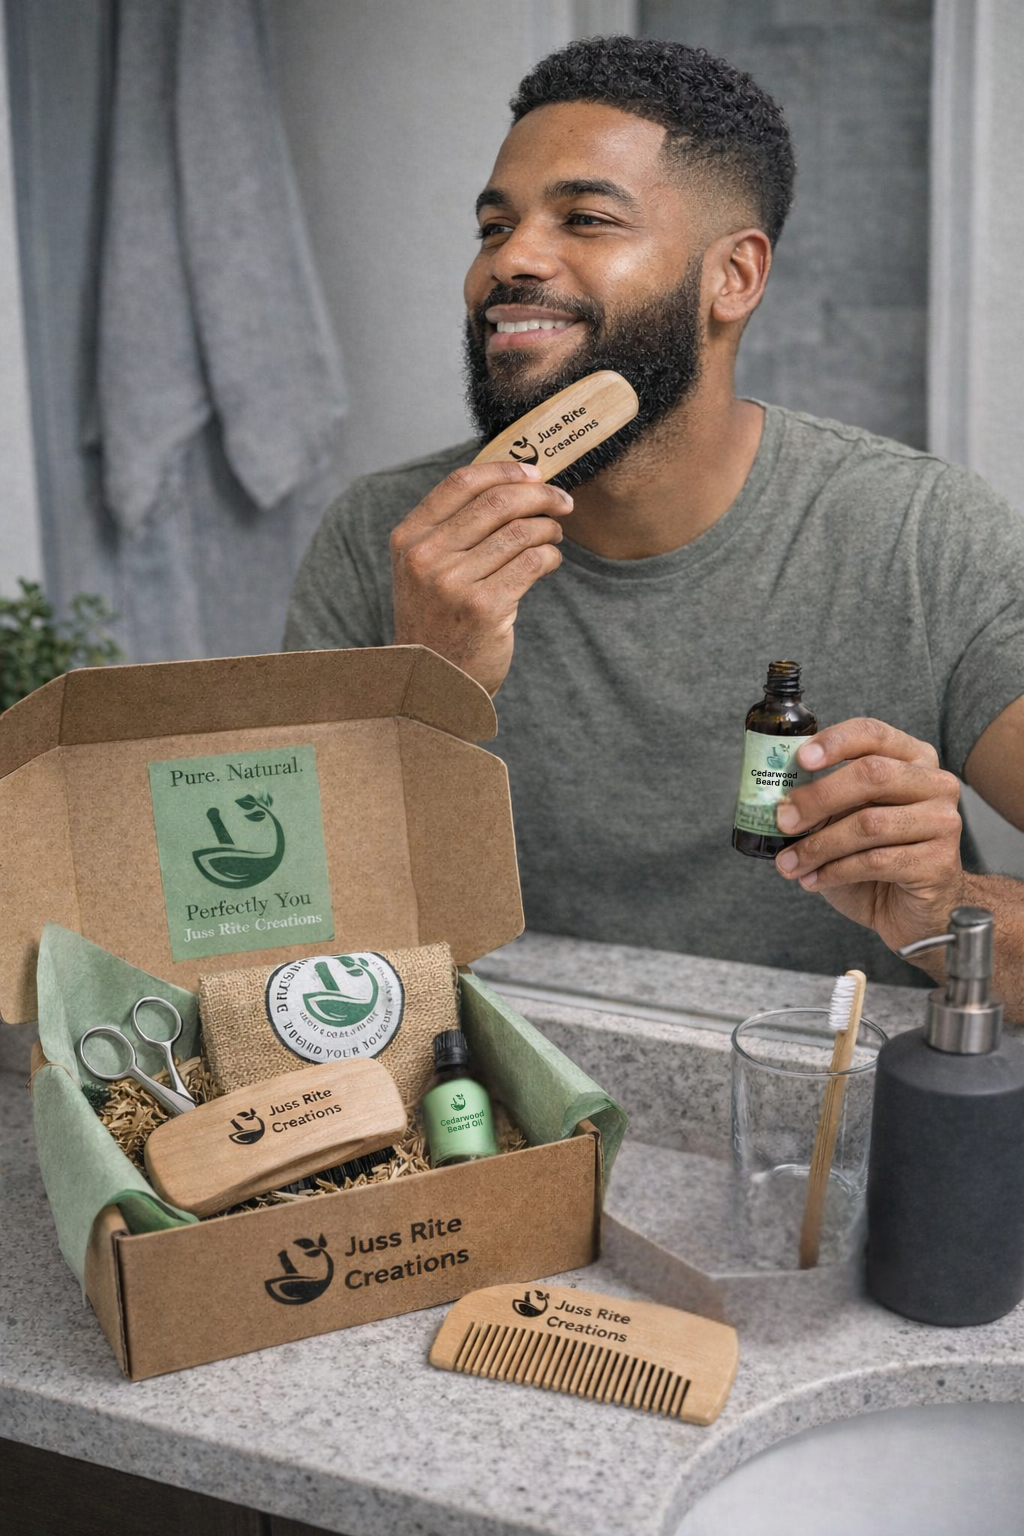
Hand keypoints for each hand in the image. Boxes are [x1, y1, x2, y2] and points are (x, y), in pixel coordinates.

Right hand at [390, 461, 571, 694]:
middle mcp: (426, 557)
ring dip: (548, 528)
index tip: (534, 472)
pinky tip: (551, 561)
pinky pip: (532, 563)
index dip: (505, 470)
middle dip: (539, 495)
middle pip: (496, 503)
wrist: (433, 681)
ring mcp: (454, 583)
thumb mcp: (423, 570)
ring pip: (519, 532)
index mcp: (409, 538)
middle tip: (562, 501)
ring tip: (555, 535)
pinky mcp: (485, 608)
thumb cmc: (437, 619)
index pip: (461, 483)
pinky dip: (551, 556)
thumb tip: (511, 484)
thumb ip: (451, 529)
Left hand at [773, 718, 963, 962]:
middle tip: (782, 819)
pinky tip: (813, 879)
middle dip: (818, 798)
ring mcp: (943, 822)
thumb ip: (825, 799)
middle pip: (872, 774)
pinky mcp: (939, 862)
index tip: (800, 759)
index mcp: (912, 759)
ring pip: (869, 824)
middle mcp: (935, 784)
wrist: (914, 908)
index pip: (872, 734)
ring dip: (818, 846)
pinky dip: (834, 872)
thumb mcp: (847, 818)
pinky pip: (876, 861)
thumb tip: (779, 800)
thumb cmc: (877, 855)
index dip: (834, 743)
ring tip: (789, 862)